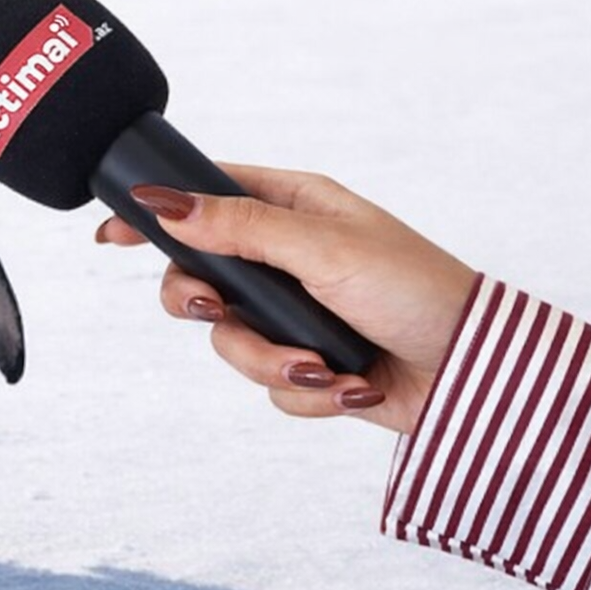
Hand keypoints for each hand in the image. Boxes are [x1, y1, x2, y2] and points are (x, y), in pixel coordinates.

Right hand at [95, 165, 477, 433]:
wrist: (477, 378)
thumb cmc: (418, 290)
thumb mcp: (323, 248)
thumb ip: (239, 226)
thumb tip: (166, 202)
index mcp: (293, 209)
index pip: (206, 197)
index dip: (159, 211)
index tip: (113, 232)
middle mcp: (287, 259)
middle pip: (199, 277)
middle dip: (207, 306)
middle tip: (220, 311)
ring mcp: (295, 314)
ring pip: (228, 341)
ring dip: (271, 361)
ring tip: (321, 368)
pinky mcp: (309, 366)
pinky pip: (269, 384)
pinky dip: (307, 392)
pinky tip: (350, 384)